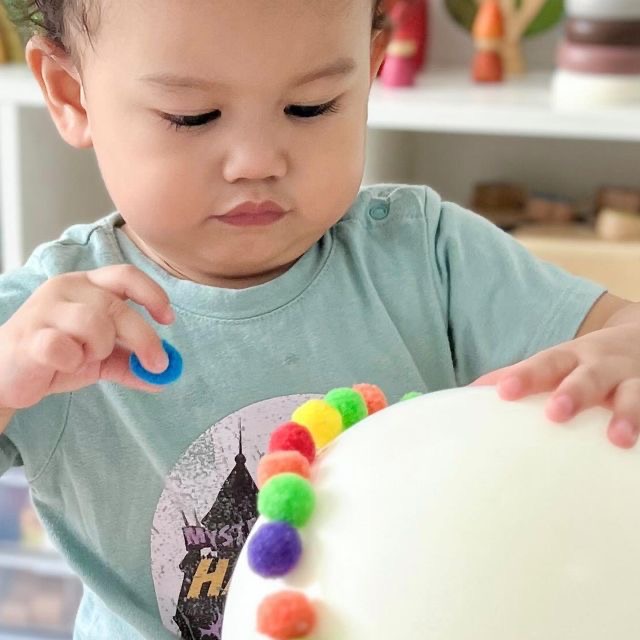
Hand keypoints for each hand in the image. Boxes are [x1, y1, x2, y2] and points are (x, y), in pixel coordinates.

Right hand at [0, 265, 173, 409]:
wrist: (7, 376)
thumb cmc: (57, 355)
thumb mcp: (101, 357)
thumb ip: (131, 362)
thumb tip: (167, 375)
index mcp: (87, 284)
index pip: (126, 275)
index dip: (153, 294)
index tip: (168, 319)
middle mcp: (66, 288)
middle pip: (117, 306)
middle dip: (144, 338)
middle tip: (157, 364)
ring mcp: (44, 310)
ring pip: (93, 323)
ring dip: (101, 347)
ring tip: (86, 357)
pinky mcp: (27, 336)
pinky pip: (63, 347)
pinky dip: (73, 361)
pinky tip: (63, 364)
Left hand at [473, 323, 639, 448]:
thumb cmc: (585, 364)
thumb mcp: (555, 363)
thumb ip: (518, 377)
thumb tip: (468, 394)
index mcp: (571, 359)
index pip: (545, 364)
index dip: (524, 376)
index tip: (504, 392)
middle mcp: (603, 367)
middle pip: (588, 377)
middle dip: (574, 393)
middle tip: (556, 412)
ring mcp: (635, 382)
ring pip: (635, 394)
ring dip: (628, 414)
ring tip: (619, 438)